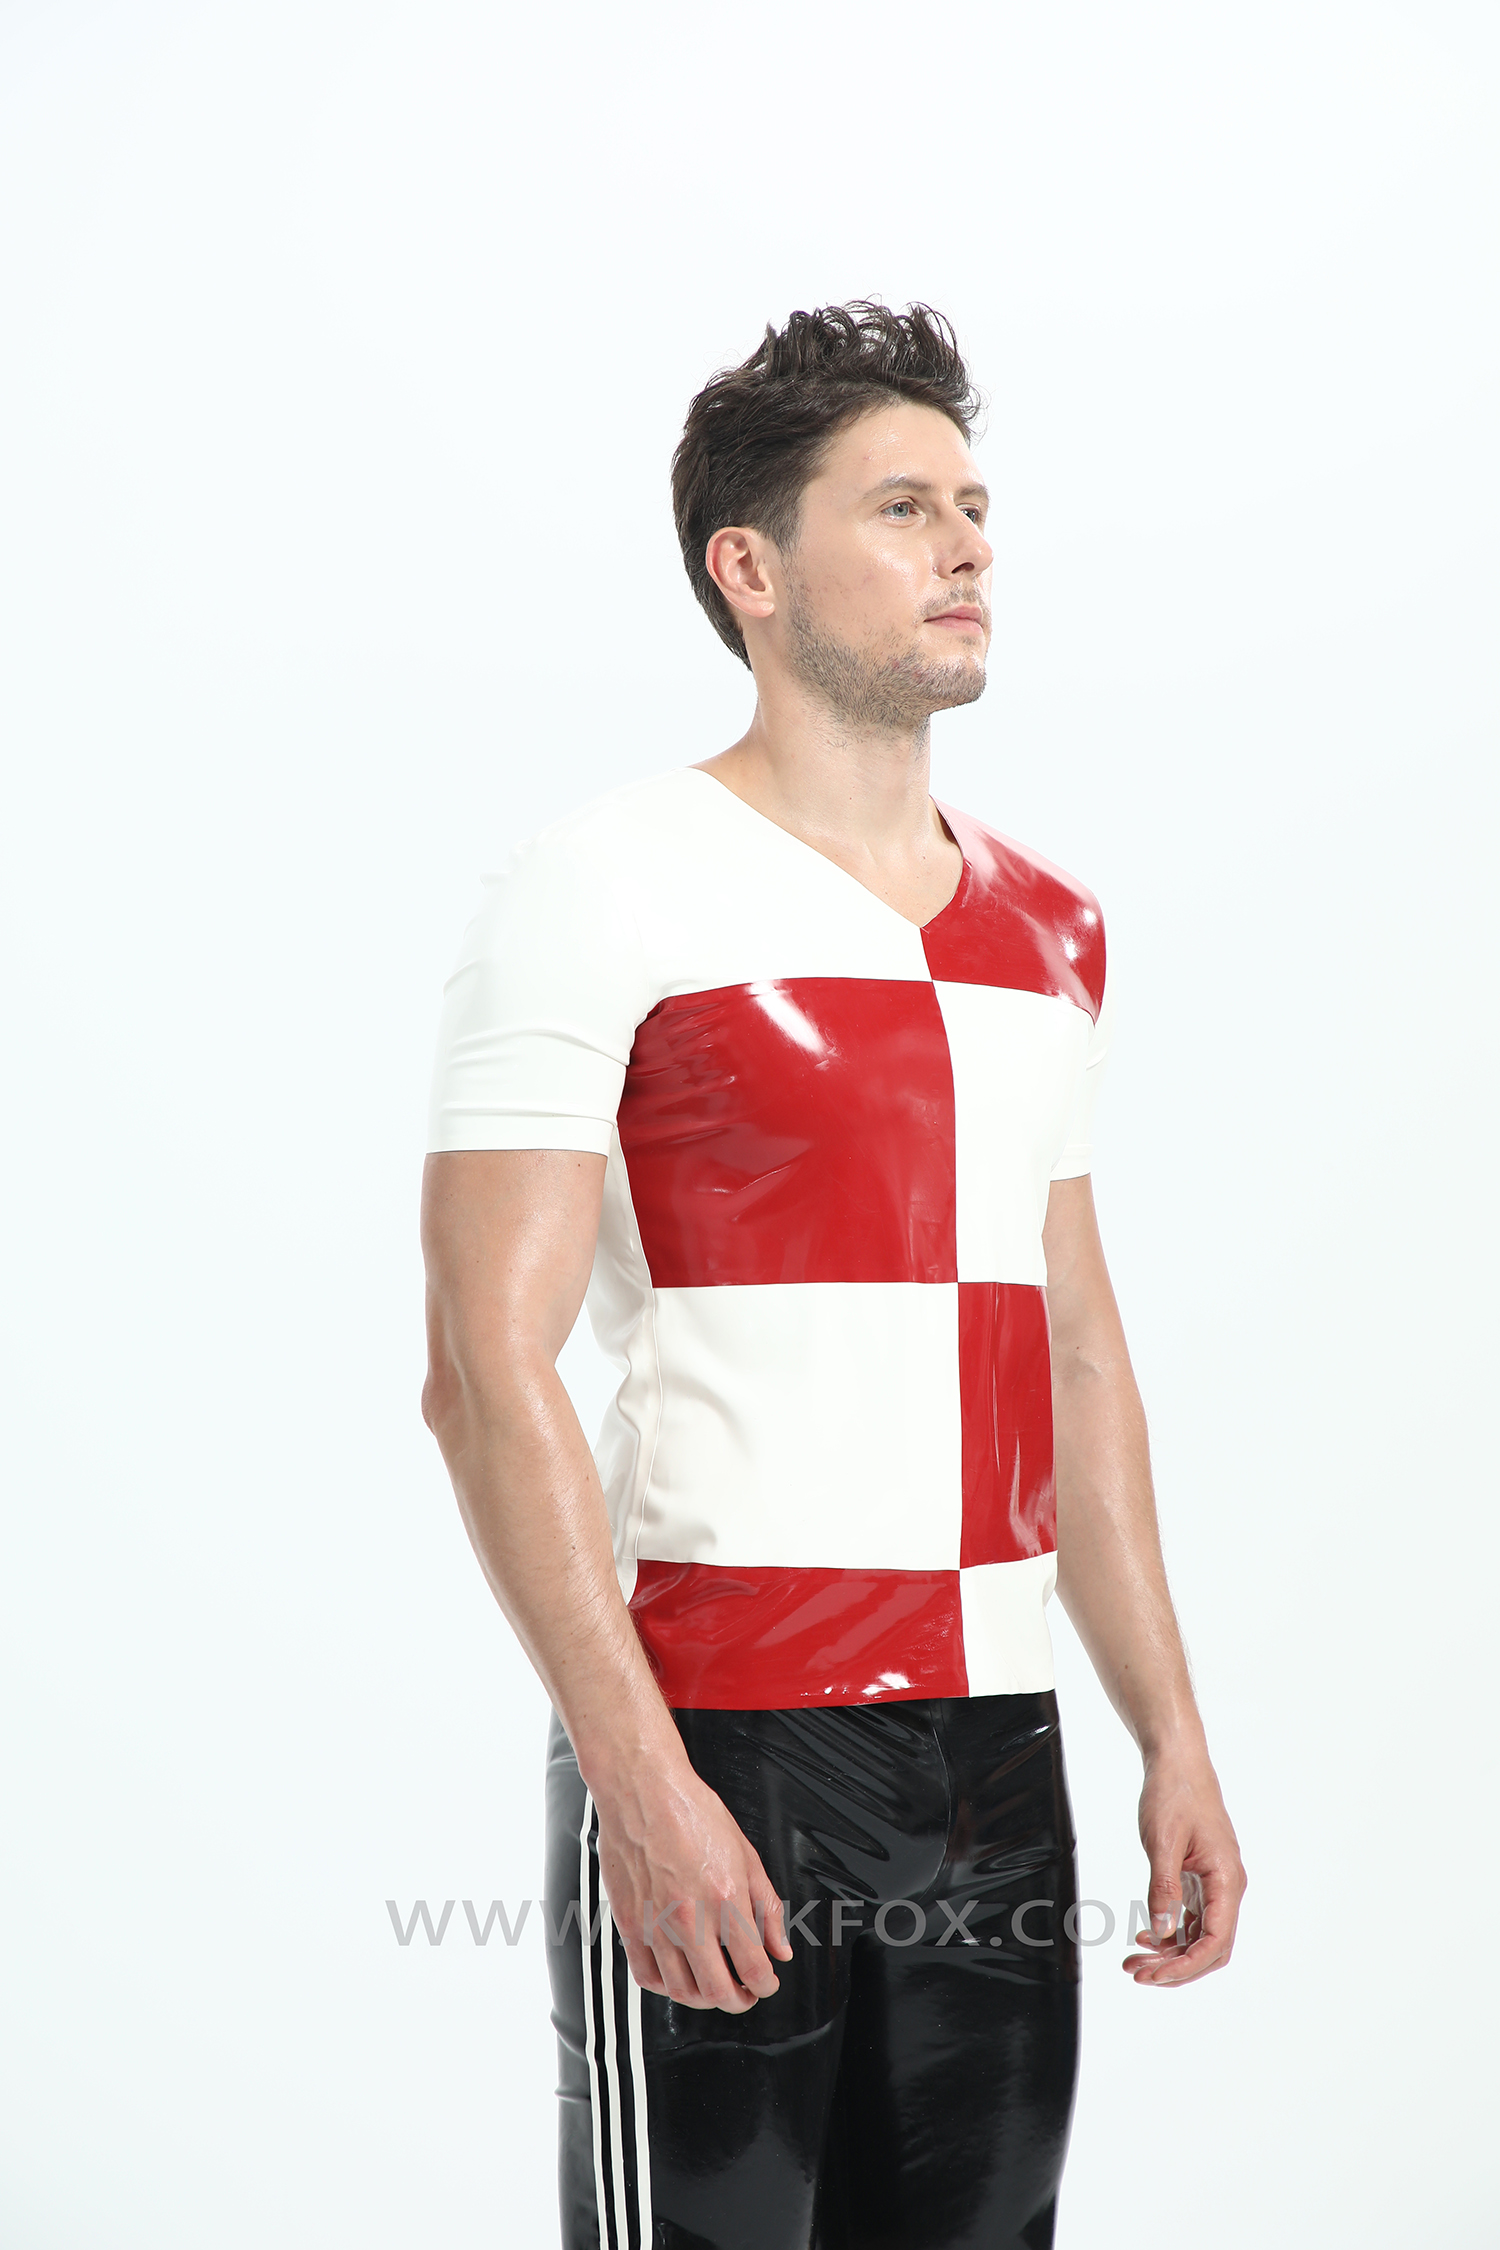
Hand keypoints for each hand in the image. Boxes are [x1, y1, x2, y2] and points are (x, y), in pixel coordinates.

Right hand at [591, 1756, 794, 2012]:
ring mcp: (655, 1924)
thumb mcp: (746, 1855)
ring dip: (703, 1998)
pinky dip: (666, 1987)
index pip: (754, 1968)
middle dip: (738, 2001)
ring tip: (713, 1986)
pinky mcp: (628, 1923)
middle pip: (717, 1991)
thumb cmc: (692, 1812)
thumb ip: (767, 1907)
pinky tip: (678, 1976)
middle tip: (744, 1993)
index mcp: (725, 1899)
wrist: (643, 1791)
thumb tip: (780, 1947)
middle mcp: (689, 1918)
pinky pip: (647, 1975)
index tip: (767, 1983)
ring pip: (681, 1991)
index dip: (767, 1985)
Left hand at [1121, 1752, 1245, 1985]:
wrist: (1177, 1762)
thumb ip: (1163, 1889)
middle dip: (1176, 1967)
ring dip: (1170, 1953)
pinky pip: (1191, 1918)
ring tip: (1134, 1960)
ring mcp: (1214, 1884)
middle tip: (1138, 1973)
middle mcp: (1226, 1887)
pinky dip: (1170, 1932)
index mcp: (1226, 1880)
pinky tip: (1145, 1935)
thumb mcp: (1163, 1841)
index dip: (1186, 1966)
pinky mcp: (1200, 1878)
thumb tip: (1160, 1931)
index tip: (1154, 1976)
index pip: (1215, 1942)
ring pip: (1199, 1936)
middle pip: (1210, 1947)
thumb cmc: (1175, 1793)